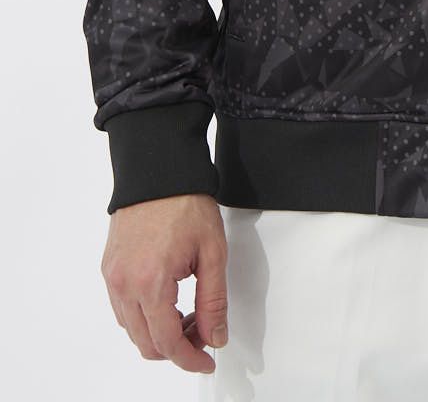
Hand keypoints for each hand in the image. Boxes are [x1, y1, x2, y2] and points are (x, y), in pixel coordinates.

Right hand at [101, 193, 227, 373]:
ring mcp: (112, 277)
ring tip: (189, 312)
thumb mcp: (212, 252)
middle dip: (177, 346)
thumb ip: (214, 300)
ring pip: (132, 329)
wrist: (160, 171)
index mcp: (150, 282)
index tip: (206, 359)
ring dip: (160, 332)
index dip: (190, 358)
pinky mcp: (109, 268)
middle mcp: (124, 284)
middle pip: (146, 343)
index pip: (167, 342)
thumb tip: (215, 335)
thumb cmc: (185, 203)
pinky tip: (168, 301)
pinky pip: (122, 309)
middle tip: (204, 330)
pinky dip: (144, 315)